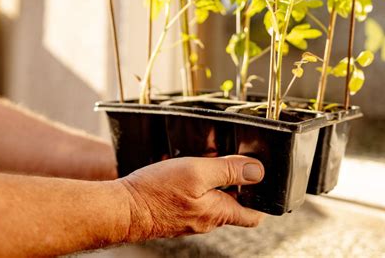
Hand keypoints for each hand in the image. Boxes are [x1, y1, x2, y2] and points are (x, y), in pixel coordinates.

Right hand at [118, 156, 264, 241]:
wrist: (122, 209)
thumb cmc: (157, 192)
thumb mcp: (197, 172)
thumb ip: (228, 170)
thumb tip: (258, 171)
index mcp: (218, 212)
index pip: (253, 215)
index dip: (262, 198)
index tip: (263, 181)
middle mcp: (206, 220)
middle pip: (234, 206)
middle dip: (238, 187)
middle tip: (235, 163)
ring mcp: (190, 220)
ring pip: (214, 202)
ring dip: (217, 186)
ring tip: (210, 164)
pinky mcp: (176, 215)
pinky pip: (196, 202)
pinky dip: (199, 189)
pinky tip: (188, 174)